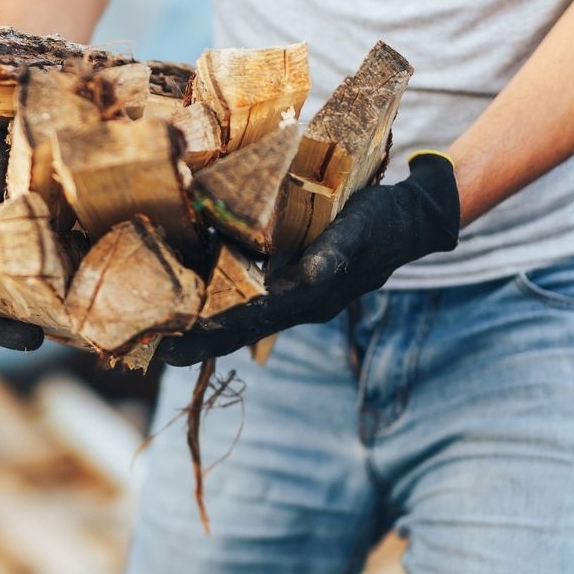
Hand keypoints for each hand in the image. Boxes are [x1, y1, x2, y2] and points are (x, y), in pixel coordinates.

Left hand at [154, 152, 460, 366]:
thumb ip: (333, 256)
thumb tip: (308, 278)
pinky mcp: (299, 290)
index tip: (182, 338)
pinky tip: (202, 322)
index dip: (217, 328)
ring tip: (169, 346)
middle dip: (201, 342)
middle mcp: (301, 306)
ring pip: (247, 325)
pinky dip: (228, 319)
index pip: (253, 317)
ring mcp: (301, 302)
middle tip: (160, 353)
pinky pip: (259, 311)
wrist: (412, 222)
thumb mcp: (358, 231)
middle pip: (243, 330)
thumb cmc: (381, 220)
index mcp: (310, 296)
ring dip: (209, 338)